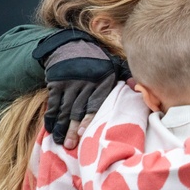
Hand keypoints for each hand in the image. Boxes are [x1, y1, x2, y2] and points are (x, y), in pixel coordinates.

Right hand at [32, 29, 123, 146]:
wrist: (72, 44)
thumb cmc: (98, 62)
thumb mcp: (113, 67)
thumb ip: (124, 79)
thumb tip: (139, 88)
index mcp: (101, 82)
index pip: (95, 103)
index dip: (88, 118)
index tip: (83, 132)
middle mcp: (84, 83)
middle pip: (77, 110)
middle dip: (73, 129)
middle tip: (70, 145)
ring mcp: (68, 84)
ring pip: (64, 108)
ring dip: (61, 126)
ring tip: (59, 141)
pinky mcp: (56, 83)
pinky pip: (53, 103)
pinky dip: (51, 116)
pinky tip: (50, 128)